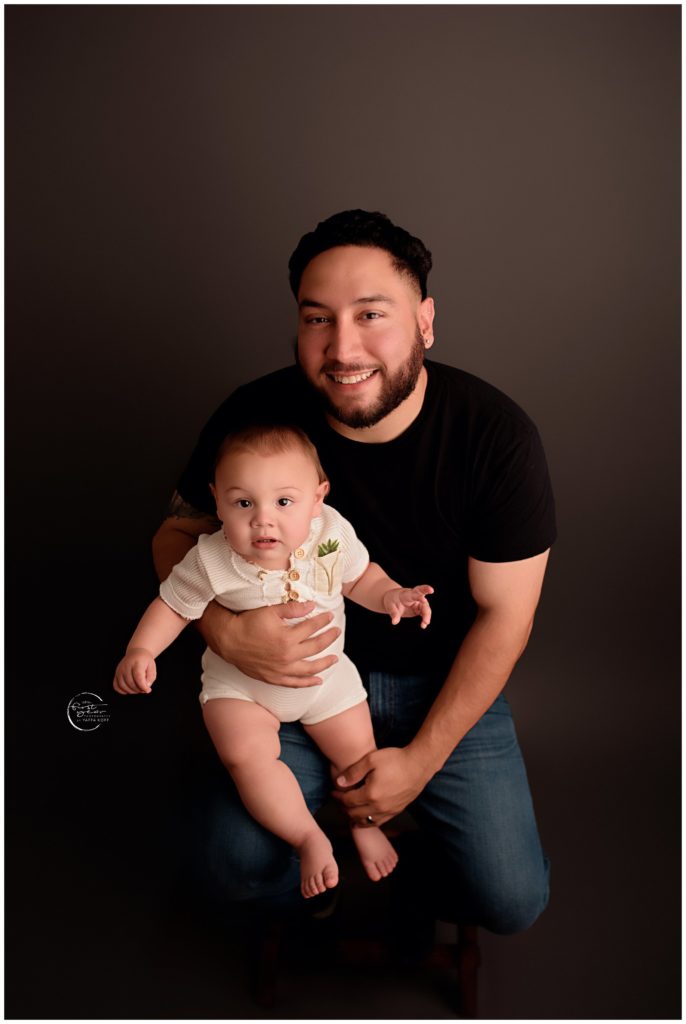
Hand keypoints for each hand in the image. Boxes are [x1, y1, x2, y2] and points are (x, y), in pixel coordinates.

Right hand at [113, 647, 155, 694]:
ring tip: (138, 689)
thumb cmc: (145, 661)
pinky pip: (116, 686)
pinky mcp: (116, 674)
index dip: (143, 686)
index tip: (148, 690)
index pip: (138, 677)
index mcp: (136, 663)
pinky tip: (129, 690)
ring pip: (122, 686)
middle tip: (144, 689)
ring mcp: (119, 670)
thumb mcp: (152, 666)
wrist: (136, 653)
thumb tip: (146, 686)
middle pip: (130, 683)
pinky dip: (122, 691)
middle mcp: (126, 666)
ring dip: (131, 691)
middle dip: (138, 689)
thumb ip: (151, 677)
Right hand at [199, 601, 340, 686]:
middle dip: (329, 638)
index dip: (323, 621)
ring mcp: (281, 669)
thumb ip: (292, 608)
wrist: (228, 640)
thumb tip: (312, 605)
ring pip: (309, 668)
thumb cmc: (248, 623)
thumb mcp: (270, 611)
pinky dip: (308, 682)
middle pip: (315, 647)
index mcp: (287, 638)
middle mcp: (287, 656)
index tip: (329, 616)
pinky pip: (295, 683)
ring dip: (324, 663)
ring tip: (334, 658)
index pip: (312, 627)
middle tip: (337, 632)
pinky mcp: (274, 678)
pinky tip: (318, 680)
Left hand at [331, 747, 431, 826]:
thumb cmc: (395, 759)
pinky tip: (363, 816)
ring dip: (354, 817)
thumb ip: (353, 772)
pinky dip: (367, 821)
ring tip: (348, 809)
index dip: (338, 797)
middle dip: (343, 808)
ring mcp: (388, 811)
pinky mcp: (396, 811)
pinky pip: (378, 822)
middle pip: (354, 814)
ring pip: (365, 822)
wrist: (419, 765)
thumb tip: (339, 783)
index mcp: (371, 794)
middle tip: (338, 800)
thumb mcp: (371, 759)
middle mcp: (379, 807)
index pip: (348, 801)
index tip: (333, 792)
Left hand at [383, 585, 433, 627]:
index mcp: (406, 594)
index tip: (423, 600)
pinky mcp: (419, 608)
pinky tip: (424, 625)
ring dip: (426, 615)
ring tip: (424, 624)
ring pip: (425, 607)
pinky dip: (425, 619)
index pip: (414, 593)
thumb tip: (394, 622)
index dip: (419, 596)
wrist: (393, 599)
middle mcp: (414, 596)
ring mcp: (418, 602)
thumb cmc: (391, 601)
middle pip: (422, 592)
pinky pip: (424, 613)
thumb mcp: (389, 606)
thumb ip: (393, 613)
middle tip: (431, 590)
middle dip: (426, 590)